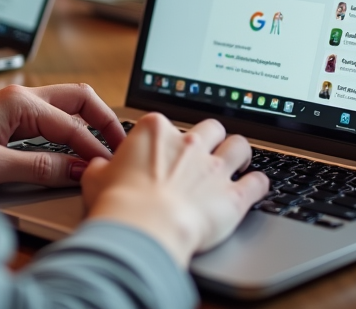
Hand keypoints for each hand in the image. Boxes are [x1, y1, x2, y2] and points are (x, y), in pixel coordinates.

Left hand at [0, 83, 125, 188]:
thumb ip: (38, 167)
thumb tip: (77, 170)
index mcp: (19, 102)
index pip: (72, 124)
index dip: (94, 148)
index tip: (110, 168)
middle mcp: (20, 97)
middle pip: (79, 99)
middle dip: (103, 119)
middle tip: (121, 145)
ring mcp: (14, 104)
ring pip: (66, 106)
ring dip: (88, 123)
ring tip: (105, 147)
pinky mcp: (7, 116)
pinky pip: (50, 117)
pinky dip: (70, 129)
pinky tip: (75, 147)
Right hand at [81, 114, 268, 268]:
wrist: (143, 230)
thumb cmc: (118, 205)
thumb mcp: (96, 178)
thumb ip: (101, 168)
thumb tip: (99, 168)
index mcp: (155, 131)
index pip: (167, 124)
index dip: (167, 139)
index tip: (166, 151)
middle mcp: (189, 143)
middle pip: (211, 127)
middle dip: (212, 138)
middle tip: (208, 152)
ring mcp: (214, 168)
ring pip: (240, 145)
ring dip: (241, 152)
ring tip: (240, 161)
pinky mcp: (233, 196)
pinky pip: (258, 182)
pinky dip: (259, 183)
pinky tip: (257, 186)